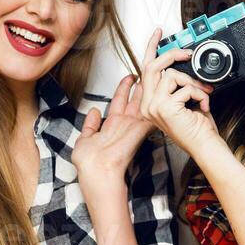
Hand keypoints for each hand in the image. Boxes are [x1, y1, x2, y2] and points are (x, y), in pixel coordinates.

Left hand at [71, 73, 153, 201]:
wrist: (97, 174)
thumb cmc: (90, 165)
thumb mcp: (84, 140)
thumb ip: (90, 125)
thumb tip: (93, 111)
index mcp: (110, 126)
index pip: (119, 102)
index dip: (124, 88)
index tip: (129, 77)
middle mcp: (122, 125)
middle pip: (135, 99)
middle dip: (141, 84)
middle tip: (149, 70)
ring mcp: (132, 127)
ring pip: (143, 102)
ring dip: (150, 87)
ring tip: (157, 72)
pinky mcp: (140, 130)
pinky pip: (149, 112)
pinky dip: (154, 99)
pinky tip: (160, 87)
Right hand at [134, 27, 219, 160]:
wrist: (204, 145)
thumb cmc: (197, 127)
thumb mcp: (183, 101)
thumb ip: (176, 85)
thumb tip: (181, 65)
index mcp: (150, 103)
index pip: (145, 70)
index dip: (151, 48)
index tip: (158, 34)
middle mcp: (148, 106)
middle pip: (153, 67)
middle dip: (172, 55)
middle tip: (187, 53)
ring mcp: (154, 107)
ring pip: (172, 76)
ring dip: (193, 83)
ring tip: (203, 93)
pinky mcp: (165, 108)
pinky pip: (185, 87)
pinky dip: (200, 94)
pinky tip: (204, 105)